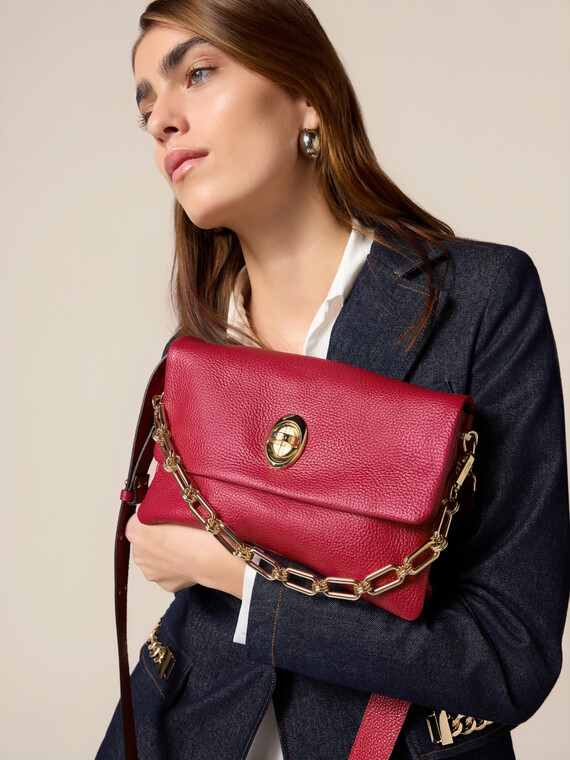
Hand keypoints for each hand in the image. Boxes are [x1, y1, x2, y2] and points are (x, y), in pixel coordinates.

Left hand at [125, 514, 244, 597]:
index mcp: (134, 530)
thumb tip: (160, 505)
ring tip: (188, 546)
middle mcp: (138, 553)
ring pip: (157, 559)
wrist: (209, 554)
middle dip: (160, 538)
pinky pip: (170, 573)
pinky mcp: (165, 585)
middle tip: (180, 532)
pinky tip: (190, 559)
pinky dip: (178, 567)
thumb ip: (159, 506)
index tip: (168, 518)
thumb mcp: (173, 503)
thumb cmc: (194, 528)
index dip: (154, 518)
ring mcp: (151, 571)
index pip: (139, 521)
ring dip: (168, 554)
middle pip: (146, 542)